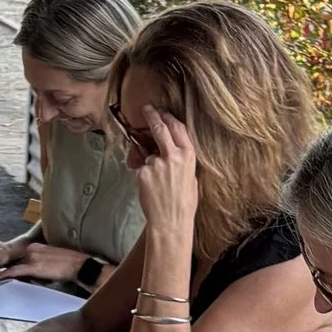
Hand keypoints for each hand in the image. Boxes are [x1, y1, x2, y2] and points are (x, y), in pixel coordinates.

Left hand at [0, 242, 93, 282]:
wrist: (80, 265)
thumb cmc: (68, 267)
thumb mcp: (49, 263)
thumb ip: (36, 266)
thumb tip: (28, 275)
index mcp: (34, 248)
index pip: (15, 256)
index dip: (2, 262)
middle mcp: (31, 249)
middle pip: (9, 259)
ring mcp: (32, 257)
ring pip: (9, 264)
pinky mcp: (35, 266)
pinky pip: (15, 271)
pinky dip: (5, 275)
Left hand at [127, 107, 200, 238]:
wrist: (170, 222)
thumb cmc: (183, 204)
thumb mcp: (191, 178)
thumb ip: (182, 162)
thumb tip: (172, 151)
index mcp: (188, 156)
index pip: (177, 128)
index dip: (168, 117)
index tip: (161, 112)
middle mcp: (173, 156)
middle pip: (160, 129)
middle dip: (152, 116)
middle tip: (146, 110)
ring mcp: (156, 164)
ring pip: (148, 155)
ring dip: (148, 162)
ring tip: (156, 183)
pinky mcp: (143, 173)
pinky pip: (139, 168)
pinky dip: (141, 174)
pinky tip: (149, 188)